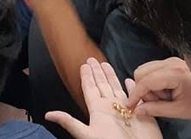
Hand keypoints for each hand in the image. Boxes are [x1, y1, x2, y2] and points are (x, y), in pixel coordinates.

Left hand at [46, 58, 163, 138]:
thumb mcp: (87, 134)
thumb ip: (69, 122)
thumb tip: (48, 115)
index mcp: (99, 111)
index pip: (90, 89)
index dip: (87, 77)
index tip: (83, 65)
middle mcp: (112, 108)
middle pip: (102, 85)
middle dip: (97, 72)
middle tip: (92, 59)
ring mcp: (127, 110)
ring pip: (117, 88)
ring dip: (111, 76)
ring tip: (106, 64)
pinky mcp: (142, 113)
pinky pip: (137, 96)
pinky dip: (133, 88)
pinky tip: (129, 80)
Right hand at [127, 58, 190, 120]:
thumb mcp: (182, 111)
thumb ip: (157, 110)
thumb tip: (138, 111)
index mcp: (174, 73)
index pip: (144, 81)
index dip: (135, 95)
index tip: (129, 106)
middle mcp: (172, 62)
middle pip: (142, 71)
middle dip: (144, 89)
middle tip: (156, 103)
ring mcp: (175, 60)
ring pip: (148, 69)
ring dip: (151, 86)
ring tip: (167, 98)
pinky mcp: (177, 62)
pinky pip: (157, 69)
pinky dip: (157, 82)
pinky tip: (170, 92)